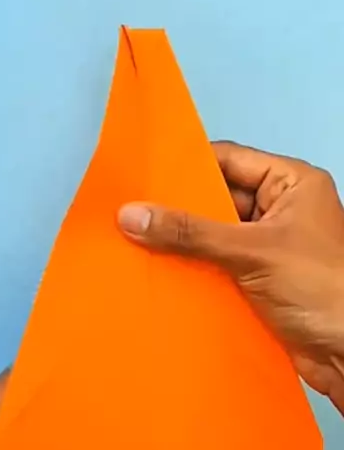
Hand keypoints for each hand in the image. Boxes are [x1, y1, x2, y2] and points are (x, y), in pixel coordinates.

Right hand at [118, 140, 343, 415]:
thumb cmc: (320, 289)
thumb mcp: (252, 251)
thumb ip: (190, 233)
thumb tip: (131, 215)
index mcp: (291, 183)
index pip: (229, 159)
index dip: (187, 164)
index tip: (142, 171)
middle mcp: (280, 208)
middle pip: (217, 198)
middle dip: (177, 207)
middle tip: (128, 209)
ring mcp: (269, 246)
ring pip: (213, 234)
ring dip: (181, 241)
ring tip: (131, 239)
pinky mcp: (259, 279)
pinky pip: (216, 264)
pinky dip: (192, 268)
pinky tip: (156, 270)